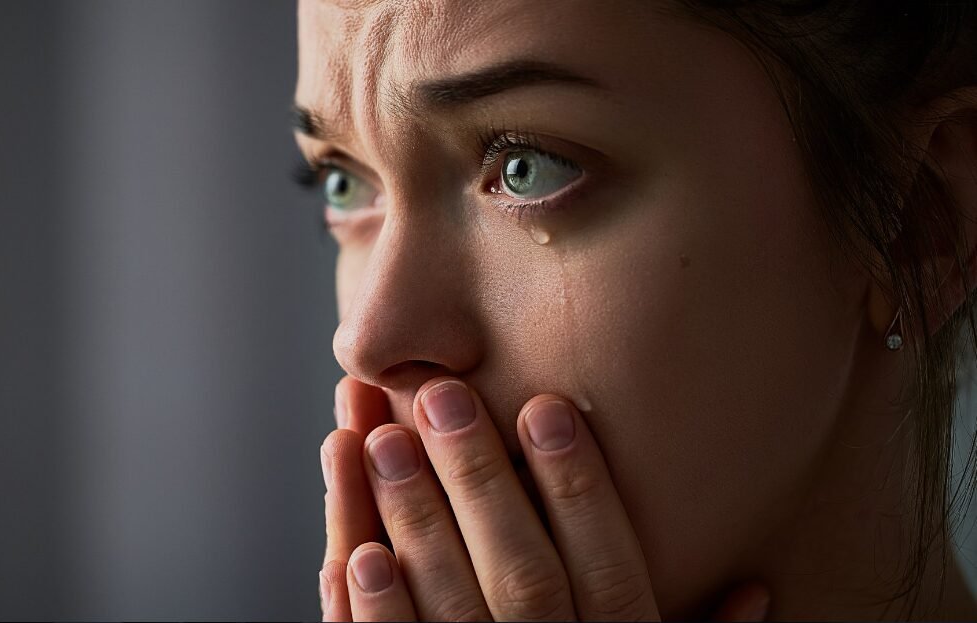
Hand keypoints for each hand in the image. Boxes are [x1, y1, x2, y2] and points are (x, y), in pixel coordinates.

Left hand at [319, 376, 770, 620]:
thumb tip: (759, 591)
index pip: (613, 569)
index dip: (580, 488)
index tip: (546, 407)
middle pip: (523, 575)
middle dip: (480, 482)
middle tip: (442, 397)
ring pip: (451, 612)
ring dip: (412, 525)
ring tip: (379, 441)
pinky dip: (375, 618)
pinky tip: (354, 553)